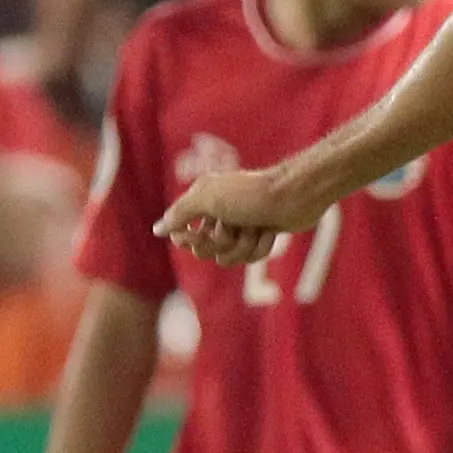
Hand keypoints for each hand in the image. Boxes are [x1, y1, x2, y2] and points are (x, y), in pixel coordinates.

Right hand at [158, 166, 314, 266]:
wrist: (295, 196)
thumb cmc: (250, 195)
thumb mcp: (208, 199)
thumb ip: (179, 213)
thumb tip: (157, 230)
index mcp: (203, 200)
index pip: (183, 235)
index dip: (191, 241)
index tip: (198, 236)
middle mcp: (219, 213)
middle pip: (206, 251)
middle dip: (222, 244)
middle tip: (233, 228)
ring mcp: (240, 226)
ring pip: (230, 258)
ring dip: (243, 246)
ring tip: (255, 228)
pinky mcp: (260, 235)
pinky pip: (251, 257)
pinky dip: (260, 247)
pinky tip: (269, 232)